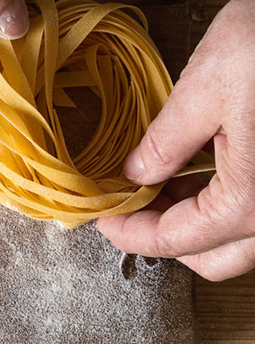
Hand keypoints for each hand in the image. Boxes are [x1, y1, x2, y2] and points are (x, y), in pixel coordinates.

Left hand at [98, 0, 254, 280]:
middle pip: (216, 257)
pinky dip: (232, 202)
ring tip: (163, 181)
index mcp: (253, 202)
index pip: (177, 241)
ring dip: (201, 222)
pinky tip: (207, 168)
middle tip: (130, 202)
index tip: (103, 218)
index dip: (131, 233)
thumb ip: (165, 141)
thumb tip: (136, 174)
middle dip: (167, 236)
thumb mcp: (206, 87)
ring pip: (246, 239)